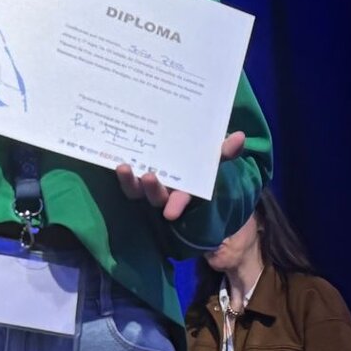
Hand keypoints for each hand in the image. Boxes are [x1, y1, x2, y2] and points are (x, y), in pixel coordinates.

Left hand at [115, 131, 245, 221]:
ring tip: (123, 166)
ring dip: (127, 180)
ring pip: (133, 189)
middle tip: (148, 177)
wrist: (173, 144)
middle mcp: (162, 188)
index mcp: (182, 188)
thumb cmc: (195, 154)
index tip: (170, 213)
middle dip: (151, 190)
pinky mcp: (127, 173)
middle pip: (153, 195)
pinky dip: (115, 167)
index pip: (181, 200)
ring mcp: (142, 182)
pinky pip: (120, 174)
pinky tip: (109, 155)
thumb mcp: (210, 153)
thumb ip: (223, 149)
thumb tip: (240, 137)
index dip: (177, 205)